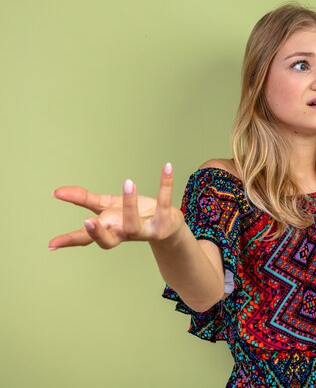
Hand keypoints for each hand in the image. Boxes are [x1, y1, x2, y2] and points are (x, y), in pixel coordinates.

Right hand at [48, 163, 184, 249]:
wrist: (167, 225)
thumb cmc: (133, 215)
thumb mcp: (107, 206)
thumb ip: (84, 200)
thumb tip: (57, 192)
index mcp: (109, 230)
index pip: (86, 239)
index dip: (70, 241)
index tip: (52, 244)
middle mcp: (125, 233)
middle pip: (109, 240)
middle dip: (98, 233)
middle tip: (88, 221)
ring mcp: (145, 230)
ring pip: (134, 223)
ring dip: (130, 204)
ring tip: (128, 183)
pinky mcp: (163, 221)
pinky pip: (164, 202)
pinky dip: (165, 185)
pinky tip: (167, 167)